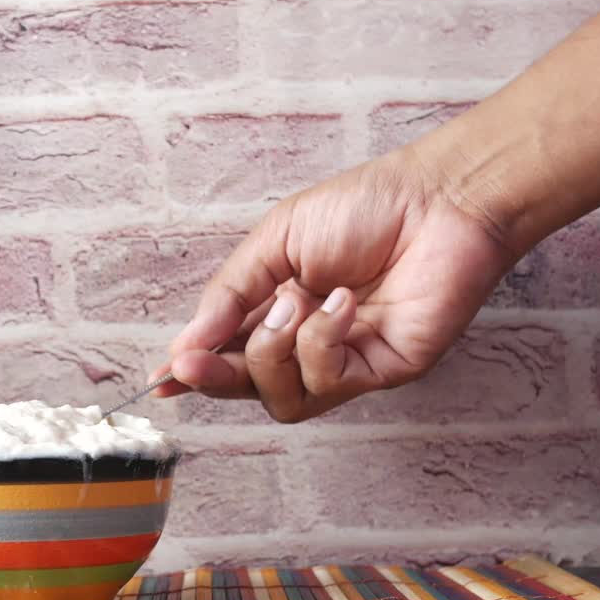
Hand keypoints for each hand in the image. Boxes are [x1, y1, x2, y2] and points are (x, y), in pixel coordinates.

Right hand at [152, 147, 514, 421]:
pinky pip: (327, 382)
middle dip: (216, 375)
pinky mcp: (380, 371)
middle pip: (248, 387)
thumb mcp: (276, 240)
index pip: (227, 352)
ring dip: (273, 353)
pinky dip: (321, 342)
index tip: (162, 378)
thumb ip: (231, 293)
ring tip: (295, 301)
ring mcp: (344, 361)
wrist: (437, 200)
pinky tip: (341, 303)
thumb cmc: (365, 207)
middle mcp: (307, 342)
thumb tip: (186, 344)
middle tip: (194, 360)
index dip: (194, 370)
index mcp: (277, 308)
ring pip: (282, 399)